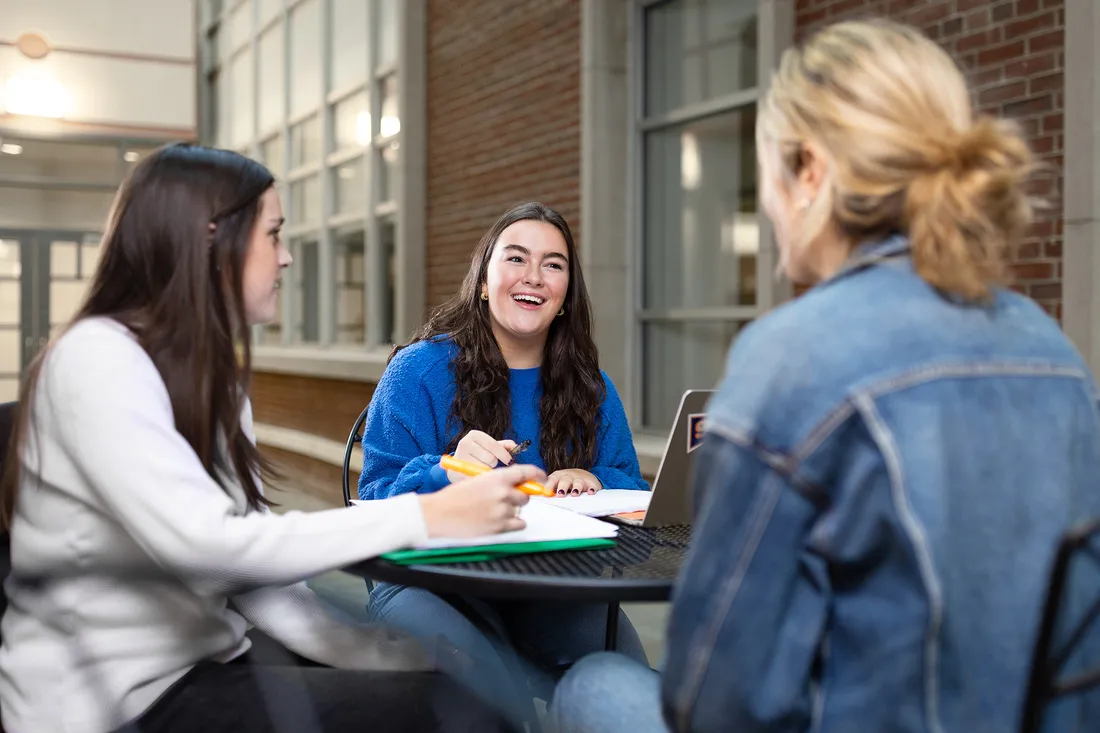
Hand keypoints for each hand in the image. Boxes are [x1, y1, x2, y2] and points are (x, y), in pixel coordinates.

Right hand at [419, 464, 543, 537]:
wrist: (439, 514)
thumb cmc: (454, 498)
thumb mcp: (477, 481)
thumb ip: (497, 482)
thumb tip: (516, 485)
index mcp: (497, 477)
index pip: (526, 472)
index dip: (538, 475)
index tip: (543, 478)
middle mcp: (503, 493)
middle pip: (525, 495)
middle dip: (518, 497)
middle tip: (504, 500)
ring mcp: (503, 511)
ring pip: (520, 510)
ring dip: (511, 511)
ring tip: (492, 512)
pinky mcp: (500, 527)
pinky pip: (519, 524)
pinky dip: (513, 524)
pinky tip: (499, 522)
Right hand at [448, 430, 516, 482]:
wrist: (456, 466)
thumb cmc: (476, 455)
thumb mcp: (489, 447)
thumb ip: (502, 446)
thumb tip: (515, 446)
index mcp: (474, 435)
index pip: (493, 445)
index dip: (504, 454)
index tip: (510, 461)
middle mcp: (465, 443)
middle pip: (490, 458)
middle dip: (493, 464)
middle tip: (489, 464)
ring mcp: (459, 456)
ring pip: (484, 468)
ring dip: (486, 471)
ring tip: (480, 469)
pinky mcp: (457, 470)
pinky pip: (476, 477)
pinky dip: (479, 478)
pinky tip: (476, 475)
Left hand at [546, 469, 601, 496]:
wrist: (581, 475)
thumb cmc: (564, 482)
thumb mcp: (555, 484)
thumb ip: (547, 490)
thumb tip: (534, 497)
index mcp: (557, 477)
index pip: (552, 480)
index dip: (549, 486)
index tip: (546, 492)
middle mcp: (568, 477)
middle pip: (565, 480)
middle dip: (562, 487)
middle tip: (560, 494)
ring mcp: (579, 479)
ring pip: (578, 482)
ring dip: (576, 488)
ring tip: (575, 494)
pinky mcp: (590, 483)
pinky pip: (591, 485)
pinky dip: (591, 488)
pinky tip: (591, 492)